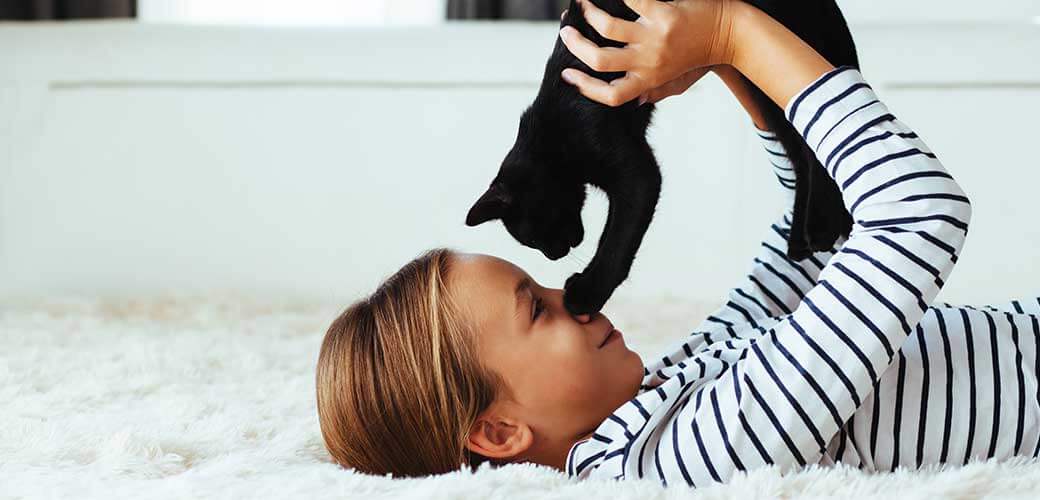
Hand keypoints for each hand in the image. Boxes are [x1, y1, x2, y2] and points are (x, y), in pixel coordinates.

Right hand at [559, 0, 739, 106]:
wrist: (729, 34)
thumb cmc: (699, 58)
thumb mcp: (676, 82)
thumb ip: (652, 91)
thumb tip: (632, 101)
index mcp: (648, 80)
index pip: (611, 95)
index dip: (585, 87)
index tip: (568, 74)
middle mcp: (649, 62)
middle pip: (601, 60)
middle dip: (577, 46)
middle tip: (566, 33)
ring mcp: (655, 37)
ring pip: (609, 27)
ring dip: (588, 14)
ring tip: (582, 5)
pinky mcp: (664, 14)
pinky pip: (631, 1)